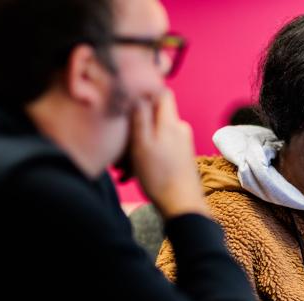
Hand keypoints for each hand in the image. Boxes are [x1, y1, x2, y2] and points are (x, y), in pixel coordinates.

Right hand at [128, 89, 207, 218]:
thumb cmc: (160, 178)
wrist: (183, 206)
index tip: (127, 104)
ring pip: (154, 134)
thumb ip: (141, 117)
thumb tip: (139, 91)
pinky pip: (159, 148)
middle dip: (135, 127)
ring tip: (125, 168)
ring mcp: (182, 143)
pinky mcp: (181, 156)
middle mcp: (180, 129)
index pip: (161, 92)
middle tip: (121, 148)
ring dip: (137, 147)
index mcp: (171, 122)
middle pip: (154, 115)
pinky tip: (134, 173)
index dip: (144, 93)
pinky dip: (145, 156)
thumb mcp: (142, 145)